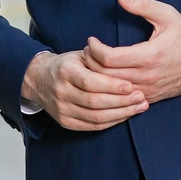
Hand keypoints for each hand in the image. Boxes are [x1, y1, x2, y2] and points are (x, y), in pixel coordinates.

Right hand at [21, 50, 148, 130]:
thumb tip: (126, 65)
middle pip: (95, 102)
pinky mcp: (65, 122)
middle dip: (122, 102)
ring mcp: (62, 109)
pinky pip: (92, 126)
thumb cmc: (67, 65)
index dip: (112, 86)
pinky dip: (111, 122)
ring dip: (120, 114)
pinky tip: (125, 115)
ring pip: (95, 117)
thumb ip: (99, 60)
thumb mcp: (80, 55)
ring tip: (138, 107)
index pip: (90, 82)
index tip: (131, 86)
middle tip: (141, 98)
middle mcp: (61, 92)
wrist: (39, 80)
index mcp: (65, 71)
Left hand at [81, 0, 180, 103]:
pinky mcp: (150, 98)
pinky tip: (106, 78)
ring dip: (97, 78)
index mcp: (149, 56)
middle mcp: (147, 76)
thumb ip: (142, 5)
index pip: (108, 58)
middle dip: (90, 63)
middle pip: (105, 76)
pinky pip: (123, 99)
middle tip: (87, 51)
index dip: (93, 49)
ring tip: (93, 63)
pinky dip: (110, 89)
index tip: (90, 40)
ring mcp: (148, 90)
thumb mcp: (167, 14)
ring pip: (112, 91)